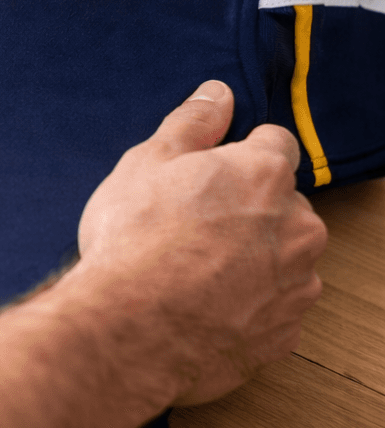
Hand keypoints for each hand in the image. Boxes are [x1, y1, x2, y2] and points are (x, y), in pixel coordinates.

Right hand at [76, 79, 326, 407]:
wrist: (129, 330)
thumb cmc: (134, 240)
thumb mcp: (147, 162)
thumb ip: (193, 123)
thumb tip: (218, 94)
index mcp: (266, 175)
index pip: (275, 144)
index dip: (238, 155)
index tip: (206, 174)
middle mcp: (298, 227)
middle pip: (282, 203)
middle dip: (248, 208)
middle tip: (191, 223)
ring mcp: (296, 285)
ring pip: (282, 257)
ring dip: (251, 258)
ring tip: (193, 270)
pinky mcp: (285, 333)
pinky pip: (273, 307)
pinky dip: (247, 305)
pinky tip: (203, 305)